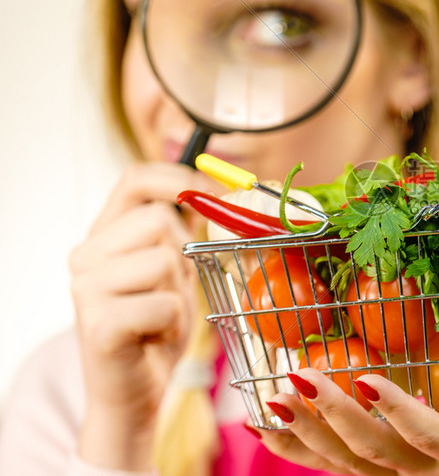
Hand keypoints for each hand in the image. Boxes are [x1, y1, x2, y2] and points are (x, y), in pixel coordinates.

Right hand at [69, 163, 210, 468]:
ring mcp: (86, 289)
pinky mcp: (98, 324)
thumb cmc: (156, 327)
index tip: (212, 192)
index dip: (177, 177)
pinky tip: (155, 337)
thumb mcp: (175, 271)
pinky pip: (164, 303)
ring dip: (180, 294)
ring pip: (165, 260)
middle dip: (182, 256)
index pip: (134, 179)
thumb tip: (222, 192)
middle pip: (158, 220)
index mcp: (103, 236)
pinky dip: (174, 323)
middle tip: (171, 291)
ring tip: (162, 317)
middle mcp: (85, 255)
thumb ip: (184, 233)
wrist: (132, 392)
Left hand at [255, 369, 438, 475]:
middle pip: (373, 452)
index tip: (368, 377)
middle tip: (300, 376)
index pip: (432, 438)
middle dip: (334, 415)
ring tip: (275, 396)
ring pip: (345, 465)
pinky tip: (267, 425)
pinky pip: (333, 470)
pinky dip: (298, 450)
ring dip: (307, 432)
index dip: (400, 412)